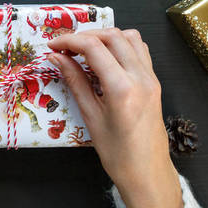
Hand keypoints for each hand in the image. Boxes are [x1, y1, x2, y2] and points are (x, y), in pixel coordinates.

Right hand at [47, 29, 182, 207]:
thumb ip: (75, 81)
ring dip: (104, 37)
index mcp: (122, 88)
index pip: (93, 47)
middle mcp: (141, 77)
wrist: (148, 173)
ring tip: (84, 50)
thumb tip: (57, 58)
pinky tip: (105, 58)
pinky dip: (121, 45)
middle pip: (112, 36)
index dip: (69, 41)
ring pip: (129, 37)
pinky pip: (139, 50)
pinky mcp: (155, 81)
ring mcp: (151, 77)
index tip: (52, 46)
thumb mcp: (91, 116)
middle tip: (64, 47)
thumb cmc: (116, 153)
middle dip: (84, 35)